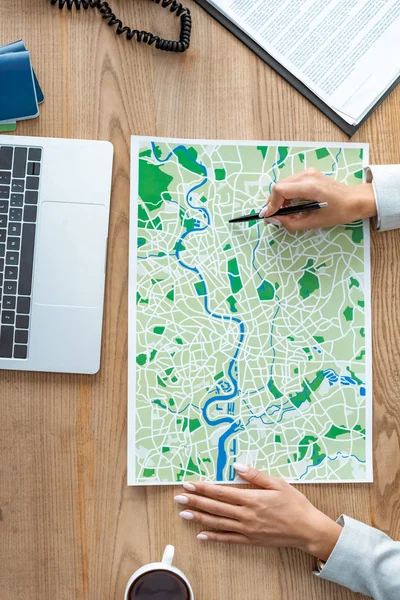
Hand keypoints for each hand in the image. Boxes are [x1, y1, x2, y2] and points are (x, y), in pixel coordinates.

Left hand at [174, 464, 341, 560]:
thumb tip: (238, 466)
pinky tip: (201, 534)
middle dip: (195, 502)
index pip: (221, 492)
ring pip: (218, 523)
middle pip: (215, 507)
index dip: (203, 489)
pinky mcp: (250, 540)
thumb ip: (256, 476)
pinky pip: (228, 539)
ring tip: (184, 514)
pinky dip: (213, 537)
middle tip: (179, 498)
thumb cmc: (295, 504)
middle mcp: (246, 515)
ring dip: (199, 518)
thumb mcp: (278, 484)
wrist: (307, 530)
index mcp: (252, 499)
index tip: (189, 484)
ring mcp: (247, 529)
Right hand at [259, 168, 376, 230]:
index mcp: (309, 187)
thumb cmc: (339, 212)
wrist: (355, 200)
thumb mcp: (314, 222)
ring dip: (279, 198)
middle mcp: (307, 175)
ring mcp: (308, 172)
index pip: (280, 190)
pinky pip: (291, 182)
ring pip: (284, 183)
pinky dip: (286, 193)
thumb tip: (273, 220)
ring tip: (282, 211)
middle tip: (273, 216)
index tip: (268, 216)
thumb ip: (291, 222)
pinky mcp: (310, 173)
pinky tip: (290, 204)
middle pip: (279, 185)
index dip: (271, 204)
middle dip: (273, 202)